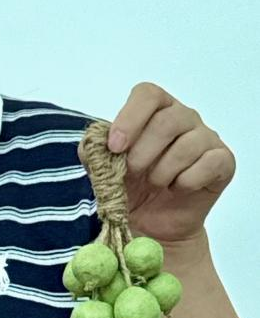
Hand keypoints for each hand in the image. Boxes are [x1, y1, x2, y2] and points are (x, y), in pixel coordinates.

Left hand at [96, 84, 235, 247]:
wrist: (152, 224)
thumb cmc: (130, 188)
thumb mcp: (104, 170)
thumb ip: (95, 153)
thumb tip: (94, 144)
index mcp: (155, 110)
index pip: (148, 94)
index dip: (130, 118)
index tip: (115, 147)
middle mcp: (184, 117)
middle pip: (167, 121)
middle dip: (143, 153)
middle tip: (133, 173)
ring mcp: (206, 137)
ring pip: (188, 145)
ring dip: (163, 172)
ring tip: (155, 183)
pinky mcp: (223, 161)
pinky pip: (209, 164)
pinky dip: (187, 181)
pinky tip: (177, 189)